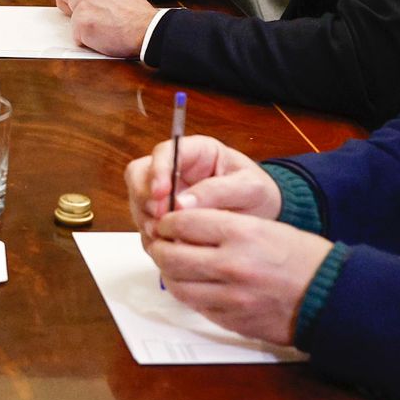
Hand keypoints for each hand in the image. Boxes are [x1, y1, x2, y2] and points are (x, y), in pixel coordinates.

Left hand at [64, 0, 157, 57]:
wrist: (146, 29)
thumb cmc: (139, 15)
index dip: (88, 2)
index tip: (96, 10)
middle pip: (74, 2)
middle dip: (83, 13)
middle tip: (100, 23)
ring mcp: (84, 5)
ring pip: (74, 19)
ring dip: (85, 28)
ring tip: (104, 31)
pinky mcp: (81, 22)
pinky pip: (76, 35)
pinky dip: (86, 41)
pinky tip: (102, 38)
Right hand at [125, 134, 280, 237]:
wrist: (262, 215)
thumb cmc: (257, 193)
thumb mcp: (249, 188)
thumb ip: (217, 192)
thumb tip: (182, 204)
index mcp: (195, 152)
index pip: (164, 152)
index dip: (157, 170)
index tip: (161, 193)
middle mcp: (173, 169)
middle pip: (138, 175)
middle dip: (145, 199)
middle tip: (162, 221)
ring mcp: (164, 193)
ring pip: (137, 201)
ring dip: (147, 220)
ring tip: (170, 237)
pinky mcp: (162, 216)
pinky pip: (144, 225)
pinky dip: (152, 238)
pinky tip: (172, 247)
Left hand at [141, 205, 330, 346]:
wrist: (331, 295)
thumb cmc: (302, 258)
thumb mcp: (264, 227)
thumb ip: (222, 226)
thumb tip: (183, 227)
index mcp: (241, 234)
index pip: (183, 222)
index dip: (168, 221)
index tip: (166, 222)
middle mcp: (231, 265)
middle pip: (171, 255)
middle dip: (159, 247)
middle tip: (160, 243)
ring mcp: (230, 297)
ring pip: (177, 285)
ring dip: (169, 273)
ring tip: (172, 265)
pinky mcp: (231, 320)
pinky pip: (196, 306)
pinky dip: (189, 294)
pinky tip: (194, 285)